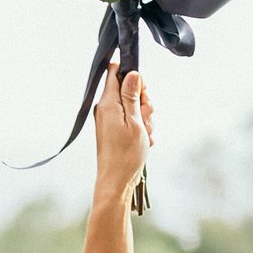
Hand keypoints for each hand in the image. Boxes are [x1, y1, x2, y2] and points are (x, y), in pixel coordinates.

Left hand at [92, 60, 154, 209]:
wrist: (117, 180)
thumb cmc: (126, 154)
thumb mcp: (134, 121)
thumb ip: (132, 96)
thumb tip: (132, 73)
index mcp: (108, 103)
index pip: (115, 72)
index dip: (132, 75)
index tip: (143, 88)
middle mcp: (106, 108)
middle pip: (129, 90)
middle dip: (143, 102)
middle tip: (146, 117)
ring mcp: (111, 119)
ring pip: (134, 107)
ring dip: (145, 119)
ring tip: (145, 134)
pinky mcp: (115, 129)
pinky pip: (132, 121)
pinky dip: (141, 129)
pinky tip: (143, 140)